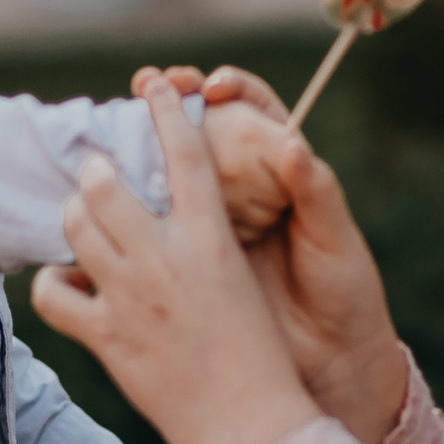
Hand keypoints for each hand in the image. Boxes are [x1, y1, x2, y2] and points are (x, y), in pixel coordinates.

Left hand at [33, 80, 323, 443]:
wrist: (251, 425)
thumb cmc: (259, 358)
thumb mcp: (240, 285)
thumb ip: (202, 248)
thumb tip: (173, 224)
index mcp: (213, 239)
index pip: (183, 155)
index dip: (165, 110)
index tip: (152, 84)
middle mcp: (168, 259)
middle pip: (106, 185)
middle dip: (95, 173)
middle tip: (97, 176)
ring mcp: (132, 296)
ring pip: (75, 227)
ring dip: (73, 217)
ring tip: (79, 220)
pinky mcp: (107, 337)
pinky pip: (53, 295)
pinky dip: (52, 285)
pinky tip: (65, 286)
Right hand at [132, 67, 408, 443]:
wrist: (326, 360)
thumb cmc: (341, 292)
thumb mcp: (333, 240)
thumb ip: (315, 190)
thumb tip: (290, 145)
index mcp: (278, 175)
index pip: (248, 111)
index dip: (228, 89)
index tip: (210, 86)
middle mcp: (238, 192)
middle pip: (193, 131)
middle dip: (167, 102)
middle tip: (148, 83)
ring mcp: (204, 228)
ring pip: (160, 176)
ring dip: (135, 151)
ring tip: (114, 133)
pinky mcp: (185, 262)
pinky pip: (147, 230)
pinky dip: (124, 214)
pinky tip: (101, 203)